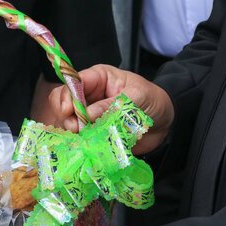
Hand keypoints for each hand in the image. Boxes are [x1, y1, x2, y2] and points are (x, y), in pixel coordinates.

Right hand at [49, 64, 174, 154]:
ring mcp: (87, 116)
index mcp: (97, 79)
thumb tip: (88, 114)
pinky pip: (76, 138)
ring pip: (66, 122)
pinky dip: (78, 143)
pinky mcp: (90, 133)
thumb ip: (113, 104)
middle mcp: (88, 96)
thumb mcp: (138, 97)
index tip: (69, 111)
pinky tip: (86, 146)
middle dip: (67, 117)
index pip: (73, 82)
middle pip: (62, 102)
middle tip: (78, 129)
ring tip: (86, 138)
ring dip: (72, 132)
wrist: (163, 123)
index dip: (67, 95)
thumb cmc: (152, 101)